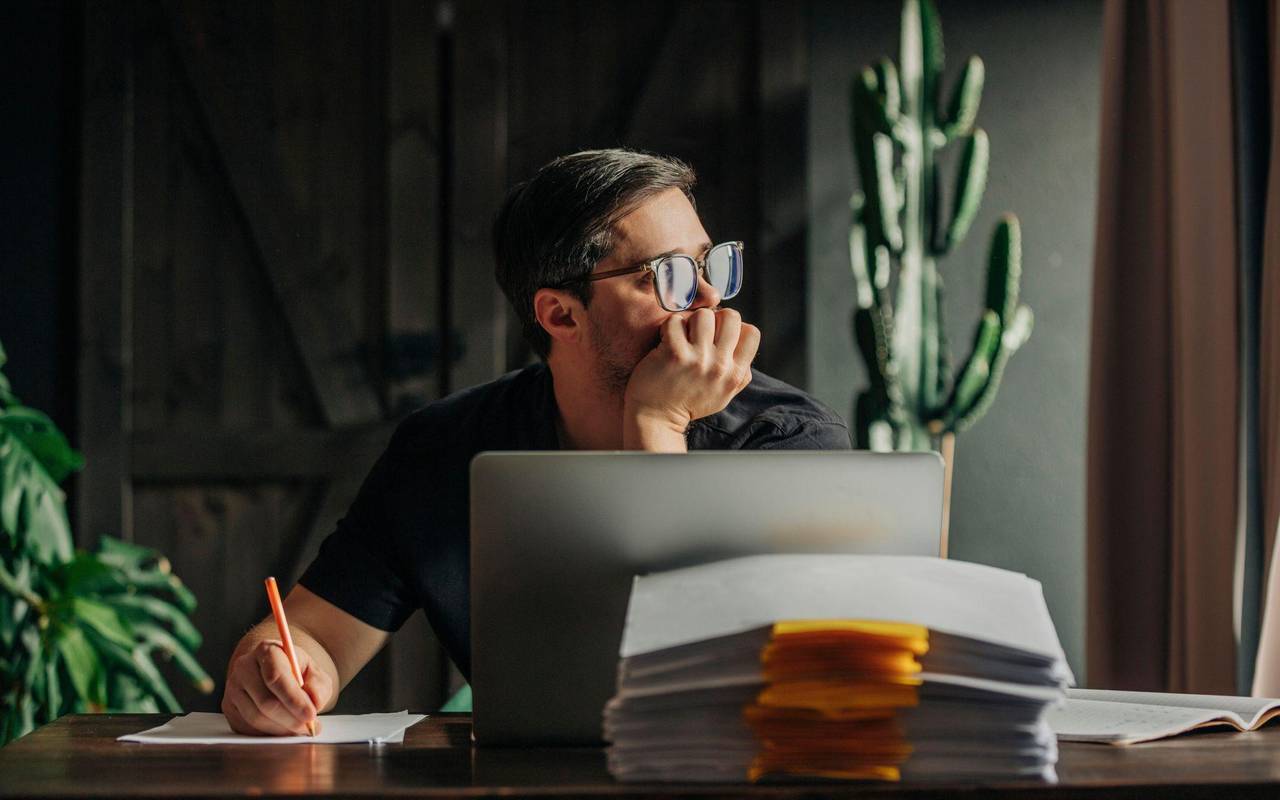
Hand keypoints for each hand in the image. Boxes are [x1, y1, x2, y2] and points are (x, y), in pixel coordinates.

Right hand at [223, 639, 332, 735]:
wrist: (273, 671)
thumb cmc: (296, 671)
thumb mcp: (314, 672)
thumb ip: (318, 685)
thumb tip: (314, 703)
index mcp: (266, 650)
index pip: (276, 677)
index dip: (294, 699)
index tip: (311, 715)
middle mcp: (244, 667)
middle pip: (265, 702)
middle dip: (291, 719)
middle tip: (309, 727)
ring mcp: (233, 688)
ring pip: (256, 718)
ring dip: (282, 729)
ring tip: (301, 728)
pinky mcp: (229, 708)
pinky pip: (249, 728)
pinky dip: (270, 734)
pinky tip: (285, 729)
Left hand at [623, 308, 759, 444]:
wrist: (658, 419)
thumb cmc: (689, 403)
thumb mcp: (724, 393)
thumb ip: (740, 371)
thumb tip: (746, 341)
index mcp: (735, 374)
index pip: (752, 332)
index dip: (735, 327)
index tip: (719, 335)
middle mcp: (720, 366)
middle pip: (731, 317)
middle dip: (714, 318)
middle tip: (699, 332)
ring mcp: (697, 360)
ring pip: (704, 315)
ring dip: (691, 320)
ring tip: (682, 335)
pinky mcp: (674, 354)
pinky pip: (676, 321)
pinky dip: (670, 326)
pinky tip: (666, 339)